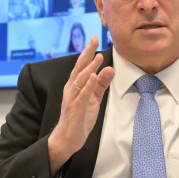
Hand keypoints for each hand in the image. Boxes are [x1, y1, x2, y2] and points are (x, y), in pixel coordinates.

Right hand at [47, 35, 113, 173]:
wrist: (68, 139)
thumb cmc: (80, 118)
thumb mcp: (94, 99)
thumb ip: (101, 84)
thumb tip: (110, 69)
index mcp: (75, 85)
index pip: (82, 65)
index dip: (88, 52)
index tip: (94, 38)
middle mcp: (71, 89)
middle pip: (78, 67)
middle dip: (86, 53)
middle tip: (94, 39)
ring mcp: (72, 98)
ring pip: (80, 79)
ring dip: (89, 67)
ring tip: (98, 57)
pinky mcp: (75, 109)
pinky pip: (82, 95)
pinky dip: (87, 85)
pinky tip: (93, 76)